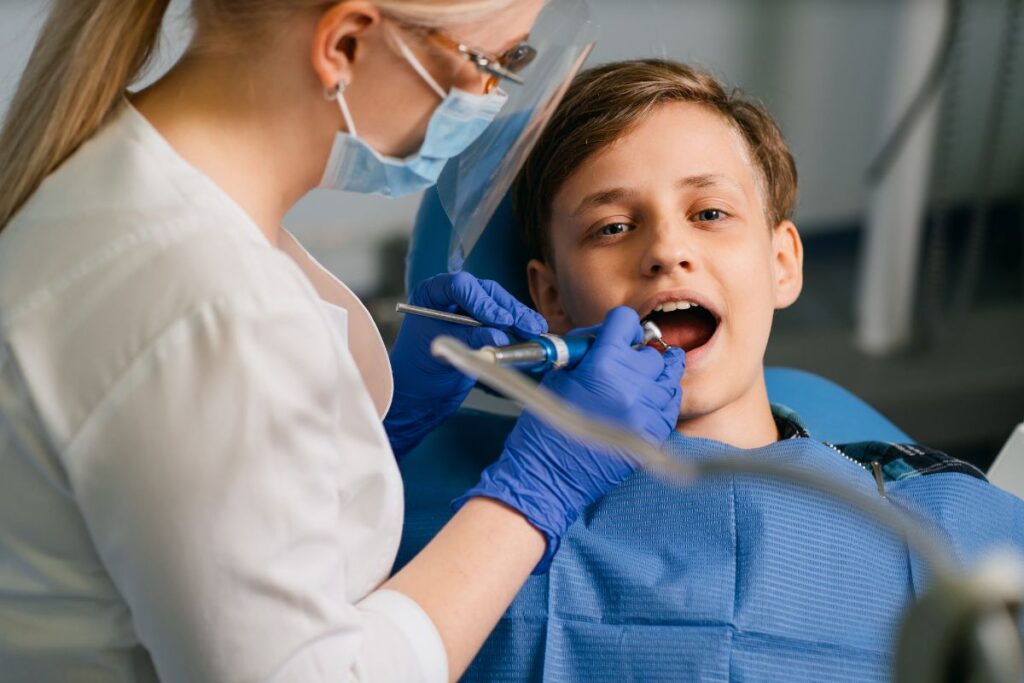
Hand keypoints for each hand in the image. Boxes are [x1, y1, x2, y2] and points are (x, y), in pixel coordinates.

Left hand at [385, 272, 546, 459]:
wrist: (420, 392)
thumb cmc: (419, 372)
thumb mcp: (442, 355)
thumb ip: (469, 341)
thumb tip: (499, 335)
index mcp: (432, 294)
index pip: (460, 286)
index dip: (482, 302)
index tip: (500, 321)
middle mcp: (451, 295)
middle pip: (486, 292)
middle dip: (508, 309)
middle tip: (526, 326)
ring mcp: (468, 307)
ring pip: (499, 303)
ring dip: (519, 316)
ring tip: (535, 329)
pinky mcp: (482, 323)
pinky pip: (503, 318)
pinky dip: (518, 325)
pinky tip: (533, 332)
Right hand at [454, 307, 684, 571]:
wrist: (548, 476)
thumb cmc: (544, 426)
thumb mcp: (557, 375)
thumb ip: (587, 351)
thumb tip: (608, 336)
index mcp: (602, 366)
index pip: (627, 322)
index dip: (620, 325)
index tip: (618, 334)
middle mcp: (630, 386)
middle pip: (651, 352)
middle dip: (637, 353)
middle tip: (624, 362)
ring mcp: (645, 413)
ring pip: (669, 378)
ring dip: (655, 376)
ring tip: (639, 382)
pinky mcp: (653, 436)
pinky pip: (670, 407)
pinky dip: (661, 400)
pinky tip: (645, 401)